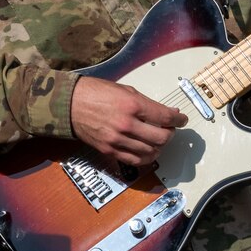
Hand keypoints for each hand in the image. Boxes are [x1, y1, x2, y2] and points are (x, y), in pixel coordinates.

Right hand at [70, 76, 187, 166]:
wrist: (69, 105)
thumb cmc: (95, 93)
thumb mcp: (125, 90)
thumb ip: (146, 103)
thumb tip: (166, 113)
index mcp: (132, 105)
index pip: (165, 117)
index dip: (178, 119)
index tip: (181, 119)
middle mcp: (127, 124)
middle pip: (161, 137)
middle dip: (171, 133)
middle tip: (170, 129)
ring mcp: (117, 140)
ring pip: (151, 151)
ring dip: (160, 146)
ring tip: (159, 139)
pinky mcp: (110, 151)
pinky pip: (135, 160)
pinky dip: (146, 157)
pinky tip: (149, 150)